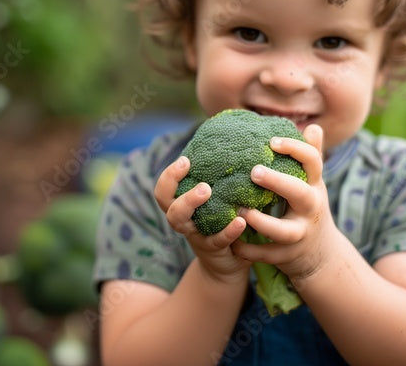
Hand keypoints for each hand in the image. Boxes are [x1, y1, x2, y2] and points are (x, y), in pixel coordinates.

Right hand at [154, 156, 250, 283]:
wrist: (228, 264)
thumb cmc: (222, 223)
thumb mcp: (217, 202)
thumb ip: (218, 180)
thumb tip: (233, 141)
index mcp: (182, 207)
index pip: (164, 190)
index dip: (170, 176)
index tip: (186, 160)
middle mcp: (184, 221)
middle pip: (168, 204)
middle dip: (175, 185)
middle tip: (199, 178)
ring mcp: (196, 236)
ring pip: (181, 222)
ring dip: (191, 202)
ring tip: (208, 190)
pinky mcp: (214, 250)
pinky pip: (218, 240)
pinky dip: (228, 230)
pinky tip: (241, 220)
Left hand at [232, 124, 343, 281]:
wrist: (320, 254)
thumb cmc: (307, 208)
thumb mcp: (313, 184)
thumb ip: (310, 157)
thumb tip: (313, 126)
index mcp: (314, 186)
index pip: (312, 162)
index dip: (295, 149)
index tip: (272, 141)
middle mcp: (310, 208)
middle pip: (300, 193)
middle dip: (278, 182)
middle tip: (254, 171)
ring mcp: (300, 234)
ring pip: (283, 230)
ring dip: (261, 221)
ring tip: (240, 210)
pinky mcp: (288, 256)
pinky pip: (267, 254)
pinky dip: (249, 250)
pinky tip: (233, 242)